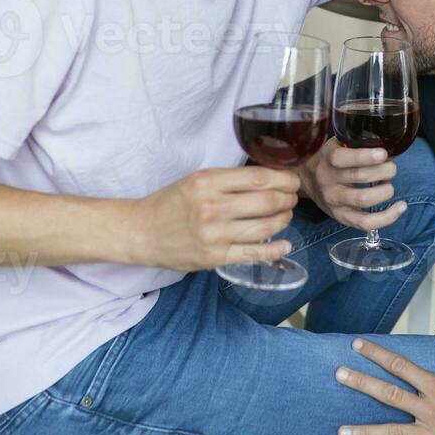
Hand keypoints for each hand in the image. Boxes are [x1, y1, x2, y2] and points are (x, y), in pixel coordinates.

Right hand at [133, 166, 300, 270]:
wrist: (142, 231)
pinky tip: (285, 244)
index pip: (260, 177)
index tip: (293, 180)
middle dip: (288, 199)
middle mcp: (213, 207)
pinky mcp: (215, 257)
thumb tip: (270, 177)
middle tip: (292, 198)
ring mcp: (215, 234)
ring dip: (283, 220)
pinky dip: (275, 249)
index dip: (285, 179)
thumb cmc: (171, 203)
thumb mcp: (197, 179)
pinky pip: (253, 253)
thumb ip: (229, 179)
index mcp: (208, 182)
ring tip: (285, 215)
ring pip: (265, 227)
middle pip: (268, 201)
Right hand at [297, 138, 407, 231]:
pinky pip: (366, 222)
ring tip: (388, 184)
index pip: (342, 158)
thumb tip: (389, 144)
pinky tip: (400, 207)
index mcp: (327, 158)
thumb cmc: (330, 159)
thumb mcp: (337, 144)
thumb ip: (356, 142)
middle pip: (360, 176)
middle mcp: (328, 180)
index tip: (383, 153)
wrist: (307, 179)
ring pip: (364, 199)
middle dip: (384, 171)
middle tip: (391, 167)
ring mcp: (333, 200)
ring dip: (385, 190)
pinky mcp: (341, 216)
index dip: (366, 156)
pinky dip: (387, 217)